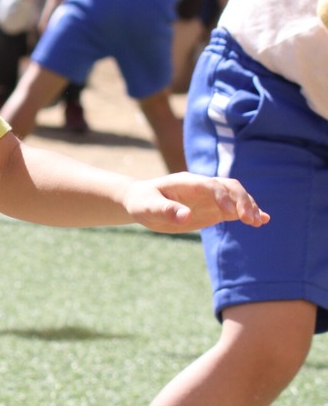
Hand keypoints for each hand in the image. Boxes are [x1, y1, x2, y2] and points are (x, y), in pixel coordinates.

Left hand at [122, 172, 268, 233]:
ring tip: (258, 222)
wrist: (141, 202)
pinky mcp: (213, 208)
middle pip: (230, 187)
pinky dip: (249, 212)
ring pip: (236, 195)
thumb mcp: (147, 208)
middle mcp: (202, 187)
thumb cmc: (142, 203)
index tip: (230, 214)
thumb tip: (186, 217)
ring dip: (248, 206)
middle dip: (243, 201)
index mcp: (187, 182)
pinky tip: (263, 220)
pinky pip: (234, 208)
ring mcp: (210, 197)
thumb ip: (165, 210)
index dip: (223, 197)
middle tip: (250, 220)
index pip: (211, 185)